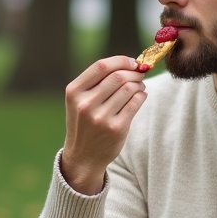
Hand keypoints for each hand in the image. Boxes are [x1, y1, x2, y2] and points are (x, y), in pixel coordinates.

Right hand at [61, 56, 147, 194]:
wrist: (83, 156)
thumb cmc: (84, 123)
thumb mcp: (79, 101)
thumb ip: (97, 81)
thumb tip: (130, 63)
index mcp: (74, 92)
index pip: (101, 66)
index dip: (121, 61)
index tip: (132, 61)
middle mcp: (86, 104)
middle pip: (118, 76)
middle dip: (133, 72)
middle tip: (139, 74)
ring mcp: (101, 118)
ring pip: (129, 89)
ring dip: (139, 84)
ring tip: (138, 87)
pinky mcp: (116, 128)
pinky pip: (135, 103)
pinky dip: (142, 95)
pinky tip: (140, 96)